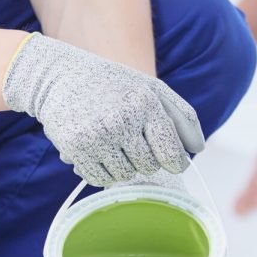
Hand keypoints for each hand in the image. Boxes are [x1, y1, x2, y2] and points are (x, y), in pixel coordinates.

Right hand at [2, 33, 204, 186]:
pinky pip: (100, 179)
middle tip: (132, 141)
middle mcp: (123, 119)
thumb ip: (181, 116)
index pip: (171, 152)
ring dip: (123, 166)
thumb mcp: (151, 89)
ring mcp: (98, 134)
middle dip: (145, 159)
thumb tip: (198, 148)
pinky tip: (98, 150)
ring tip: (113, 143)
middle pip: (149, 166)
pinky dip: (102, 171)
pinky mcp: (75, 148)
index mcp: (147, 103)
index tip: (174, 164)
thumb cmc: (114, 85)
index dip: (176, 163)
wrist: (58, 77)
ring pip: (125, 175)